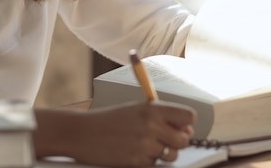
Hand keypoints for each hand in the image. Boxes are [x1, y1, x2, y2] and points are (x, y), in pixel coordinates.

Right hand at [48, 101, 195, 167]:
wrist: (83, 132)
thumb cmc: (109, 120)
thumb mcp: (136, 110)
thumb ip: (162, 118)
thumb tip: (187, 131)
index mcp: (152, 108)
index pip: (188, 116)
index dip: (186, 123)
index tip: (179, 126)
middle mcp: (151, 125)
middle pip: (183, 140)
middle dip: (176, 142)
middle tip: (162, 139)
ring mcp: (145, 145)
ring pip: (172, 155)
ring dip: (162, 154)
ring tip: (145, 146)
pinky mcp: (137, 161)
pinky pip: (155, 165)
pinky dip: (147, 161)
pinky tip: (133, 152)